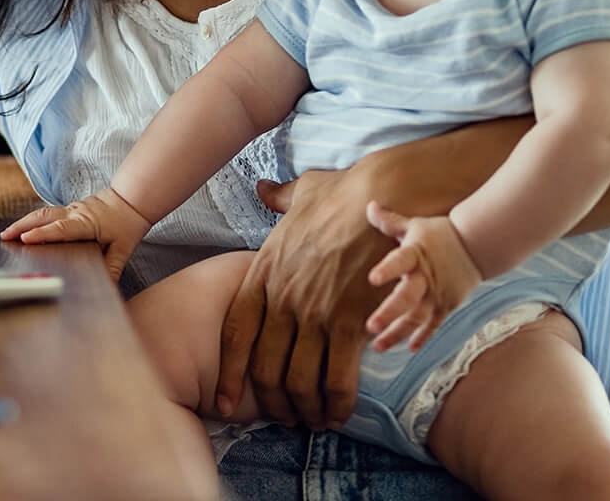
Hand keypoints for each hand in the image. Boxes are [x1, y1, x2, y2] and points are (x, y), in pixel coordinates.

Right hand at [0, 188, 151, 281]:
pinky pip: (48, 213)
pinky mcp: (70, 209)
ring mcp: (71, 209)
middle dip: (22, 226)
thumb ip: (114, 267)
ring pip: (42, 213)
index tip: (25, 239)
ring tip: (7, 233)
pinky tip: (23, 228)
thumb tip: (107, 286)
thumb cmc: (127, 224)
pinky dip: (32, 220)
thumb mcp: (124, 249)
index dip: (42, 234)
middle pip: (44, 217)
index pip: (61, 228)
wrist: (132, 199)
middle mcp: (75, 213)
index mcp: (86, 223)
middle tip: (5, 236)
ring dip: (24, 222)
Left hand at [214, 169, 387, 430]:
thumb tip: (263, 189)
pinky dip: (337, 402)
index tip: (226, 402)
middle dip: (272, 402)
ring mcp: (314, 311)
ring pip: (298, 379)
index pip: (235, 334)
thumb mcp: (300, 193)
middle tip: (285, 418)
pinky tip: (340, 413)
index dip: (230, 373)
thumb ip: (278, 199)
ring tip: (314, 421)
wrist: (384, 195)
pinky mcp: (349, 321)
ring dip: (305, 409)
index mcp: (263, 273)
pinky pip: (337, 376)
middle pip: (264, 367)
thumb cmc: (344, 193)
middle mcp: (282, 298)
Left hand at [363, 203, 483, 351]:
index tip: (372, 278)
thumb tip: (369, 205)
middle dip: (389, 313)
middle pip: (407, 298)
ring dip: (398, 332)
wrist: (478, 246)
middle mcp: (426, 277)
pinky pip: (434, 324)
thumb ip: (390, 221)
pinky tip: (409, 348)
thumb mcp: (415, 225)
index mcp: (416, 254)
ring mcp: (438, 294)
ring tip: (378, 345)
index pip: (400, 261)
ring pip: (417, 317)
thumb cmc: (440, 234)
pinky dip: (423, 336)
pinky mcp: (447, 305)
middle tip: (371, 327)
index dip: (387, 269)